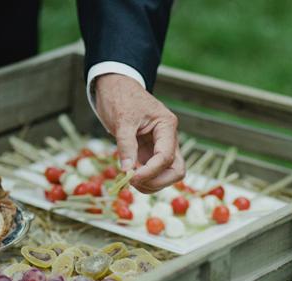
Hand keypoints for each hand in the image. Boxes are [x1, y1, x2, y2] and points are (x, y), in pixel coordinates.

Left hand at [94, 73, 184, 192]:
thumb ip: (126, 145)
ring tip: (128, 178)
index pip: (166, 157)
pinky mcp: (151, 152)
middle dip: (157, 181)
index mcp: (166, 125)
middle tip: (134, 182)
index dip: (150, 172)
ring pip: (168, 175)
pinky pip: (154, 172)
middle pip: (176, 170)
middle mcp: (168, 138)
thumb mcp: (122, 120)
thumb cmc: (120, 97)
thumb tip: (127, 171)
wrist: (115, 86)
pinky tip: (129, 175)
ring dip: (150, 183)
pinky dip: (144, 179)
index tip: (131, 177)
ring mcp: (161, 147)